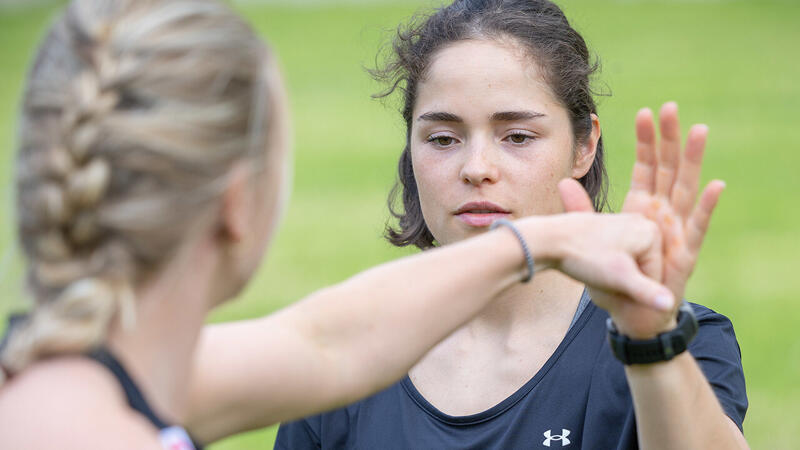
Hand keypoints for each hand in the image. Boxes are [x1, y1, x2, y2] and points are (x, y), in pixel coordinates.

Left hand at [520, 203, 672, 310]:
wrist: (548, 240)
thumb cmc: (584, 258)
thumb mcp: (618, 278)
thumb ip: (646, 292)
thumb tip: (670, 306)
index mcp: (651, 232)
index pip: (655, 275)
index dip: (634, 288)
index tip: (614, 281)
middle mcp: (641, 222)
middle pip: (644, 266)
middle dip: (626, 279)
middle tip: (602, 273)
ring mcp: (624, 223)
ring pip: (629, 262)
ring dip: (614, 272)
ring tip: (594, 267)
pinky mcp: (609, 226)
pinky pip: (616, 254)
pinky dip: (604, 262)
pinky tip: (590, 260)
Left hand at [565, 103, 724, 337]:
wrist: (630, 313)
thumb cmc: (613, 277)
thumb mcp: (594, 238)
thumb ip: (581, 210)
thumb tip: (564, 182)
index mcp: (641, 208)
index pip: (647, 167)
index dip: (647, 141)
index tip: (645, 112)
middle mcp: (662, 215)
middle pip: (669, 169)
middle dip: (670, 139)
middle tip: (670, 108)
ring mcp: (676, 232)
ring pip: (687, 190)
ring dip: (692, 160)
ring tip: (699, 131)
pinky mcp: (685, 255)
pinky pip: (697, 228)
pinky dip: (706, 207)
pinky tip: (715, 185)